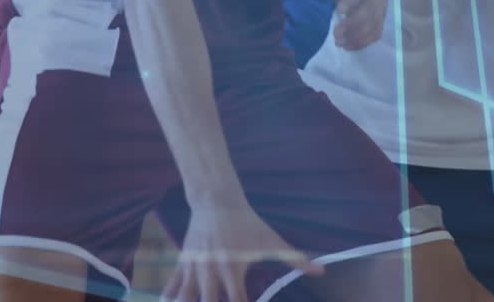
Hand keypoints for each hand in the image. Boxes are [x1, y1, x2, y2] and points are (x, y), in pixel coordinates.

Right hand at [163, 203, 321, 301]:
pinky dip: (172, 298)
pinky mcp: (183, 263)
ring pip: (185, 299)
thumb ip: (295, 259)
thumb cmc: (247, 223)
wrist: (216, 201)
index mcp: (234, 269)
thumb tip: (321, 271)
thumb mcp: (271, 240)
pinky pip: (172, 287)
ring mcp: (194, 268)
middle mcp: (212, 271)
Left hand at [316, 0, 386, 50]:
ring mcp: (383, 4)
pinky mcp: (381, 17)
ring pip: (375, 23)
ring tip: (339, 42)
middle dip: (353, 24)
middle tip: (336, 34)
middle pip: (371, 9)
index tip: (338, 12)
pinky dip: (363, 42)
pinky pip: (377, 32)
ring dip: (357, 36)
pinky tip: (348, 46)